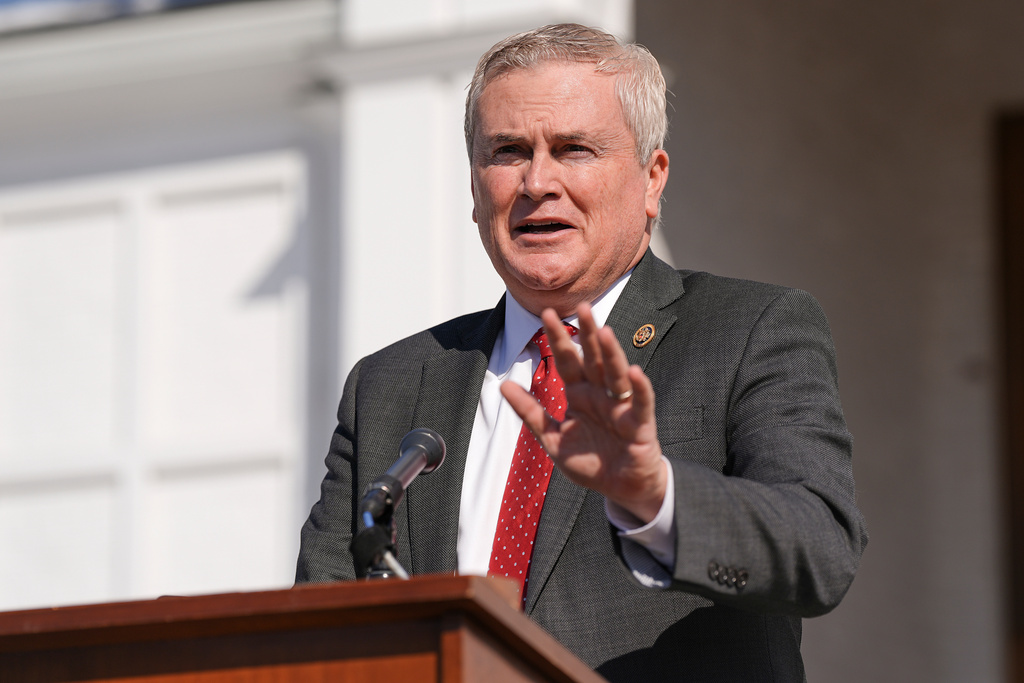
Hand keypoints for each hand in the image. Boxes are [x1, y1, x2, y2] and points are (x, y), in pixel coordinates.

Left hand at [500, 303, 667, 523]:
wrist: (620, 487)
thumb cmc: (589, 462)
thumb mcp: (552, 439)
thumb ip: (530, 413)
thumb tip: (503, 387)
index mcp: (579, 394)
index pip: (567, 360)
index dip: (558, 338)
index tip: (545, 314)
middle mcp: (600, 394)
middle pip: (594, 359)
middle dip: (588, 333)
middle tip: (582, 305)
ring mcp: (621, 406)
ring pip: (615, 374)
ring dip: (611, 353)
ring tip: (603, 331)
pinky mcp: (639, 423)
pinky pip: (640, 402)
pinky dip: (638, 387)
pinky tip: (632, 371)